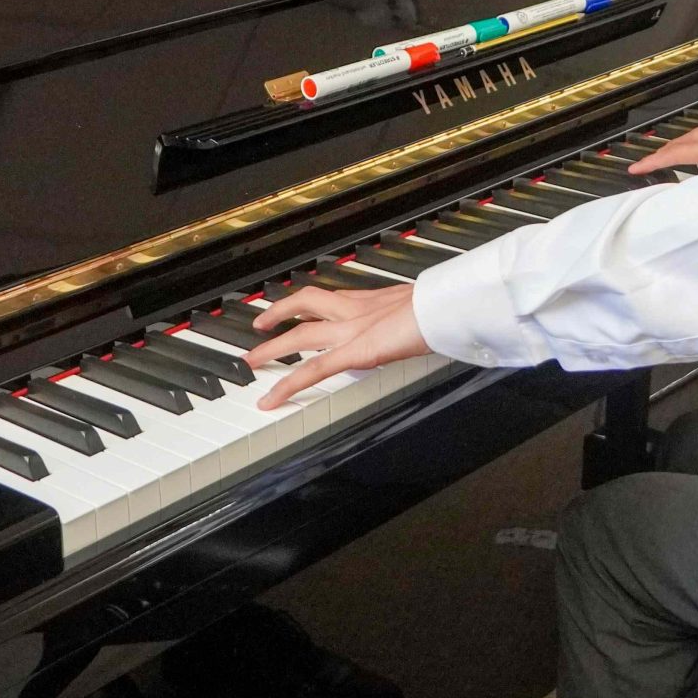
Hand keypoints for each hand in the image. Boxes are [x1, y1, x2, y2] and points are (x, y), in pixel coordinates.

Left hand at [245, 283, 433, 408]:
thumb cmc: (444, 306)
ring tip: (249, 361)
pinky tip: (271, 400)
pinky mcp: (355, 351)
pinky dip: (287, 385)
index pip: (331, 297)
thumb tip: (425, 322)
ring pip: (299, 336)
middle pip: (306, 306)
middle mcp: (357, 309)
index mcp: (373, 299)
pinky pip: (312, 370)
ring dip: (271, 349)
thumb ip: (415, 317)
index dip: (309, 301)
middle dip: (278, 315)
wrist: (447, 305)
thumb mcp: (425, 309)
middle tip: (259, 326)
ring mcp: (352, 329)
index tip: (296, 307)